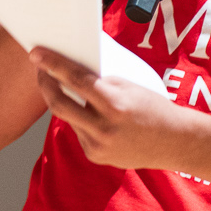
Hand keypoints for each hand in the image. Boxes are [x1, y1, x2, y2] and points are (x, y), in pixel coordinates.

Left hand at [30, 48, 194, 169]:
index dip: (53, 65)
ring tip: (63, 86)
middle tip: (40, 69)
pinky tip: (88, 113)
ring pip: (67, 117)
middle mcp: (104, 128)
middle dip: (45, 84)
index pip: (76, 80)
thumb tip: (69, 69)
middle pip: (59, 104)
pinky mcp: (95, 156)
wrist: (175, 142)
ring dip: (62, 100)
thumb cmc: (153, 108)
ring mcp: (98, 146)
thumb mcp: (130, 86)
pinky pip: (77, 131)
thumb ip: (99, 81)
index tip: (36, 54)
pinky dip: (78, 119)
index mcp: (115, 105)